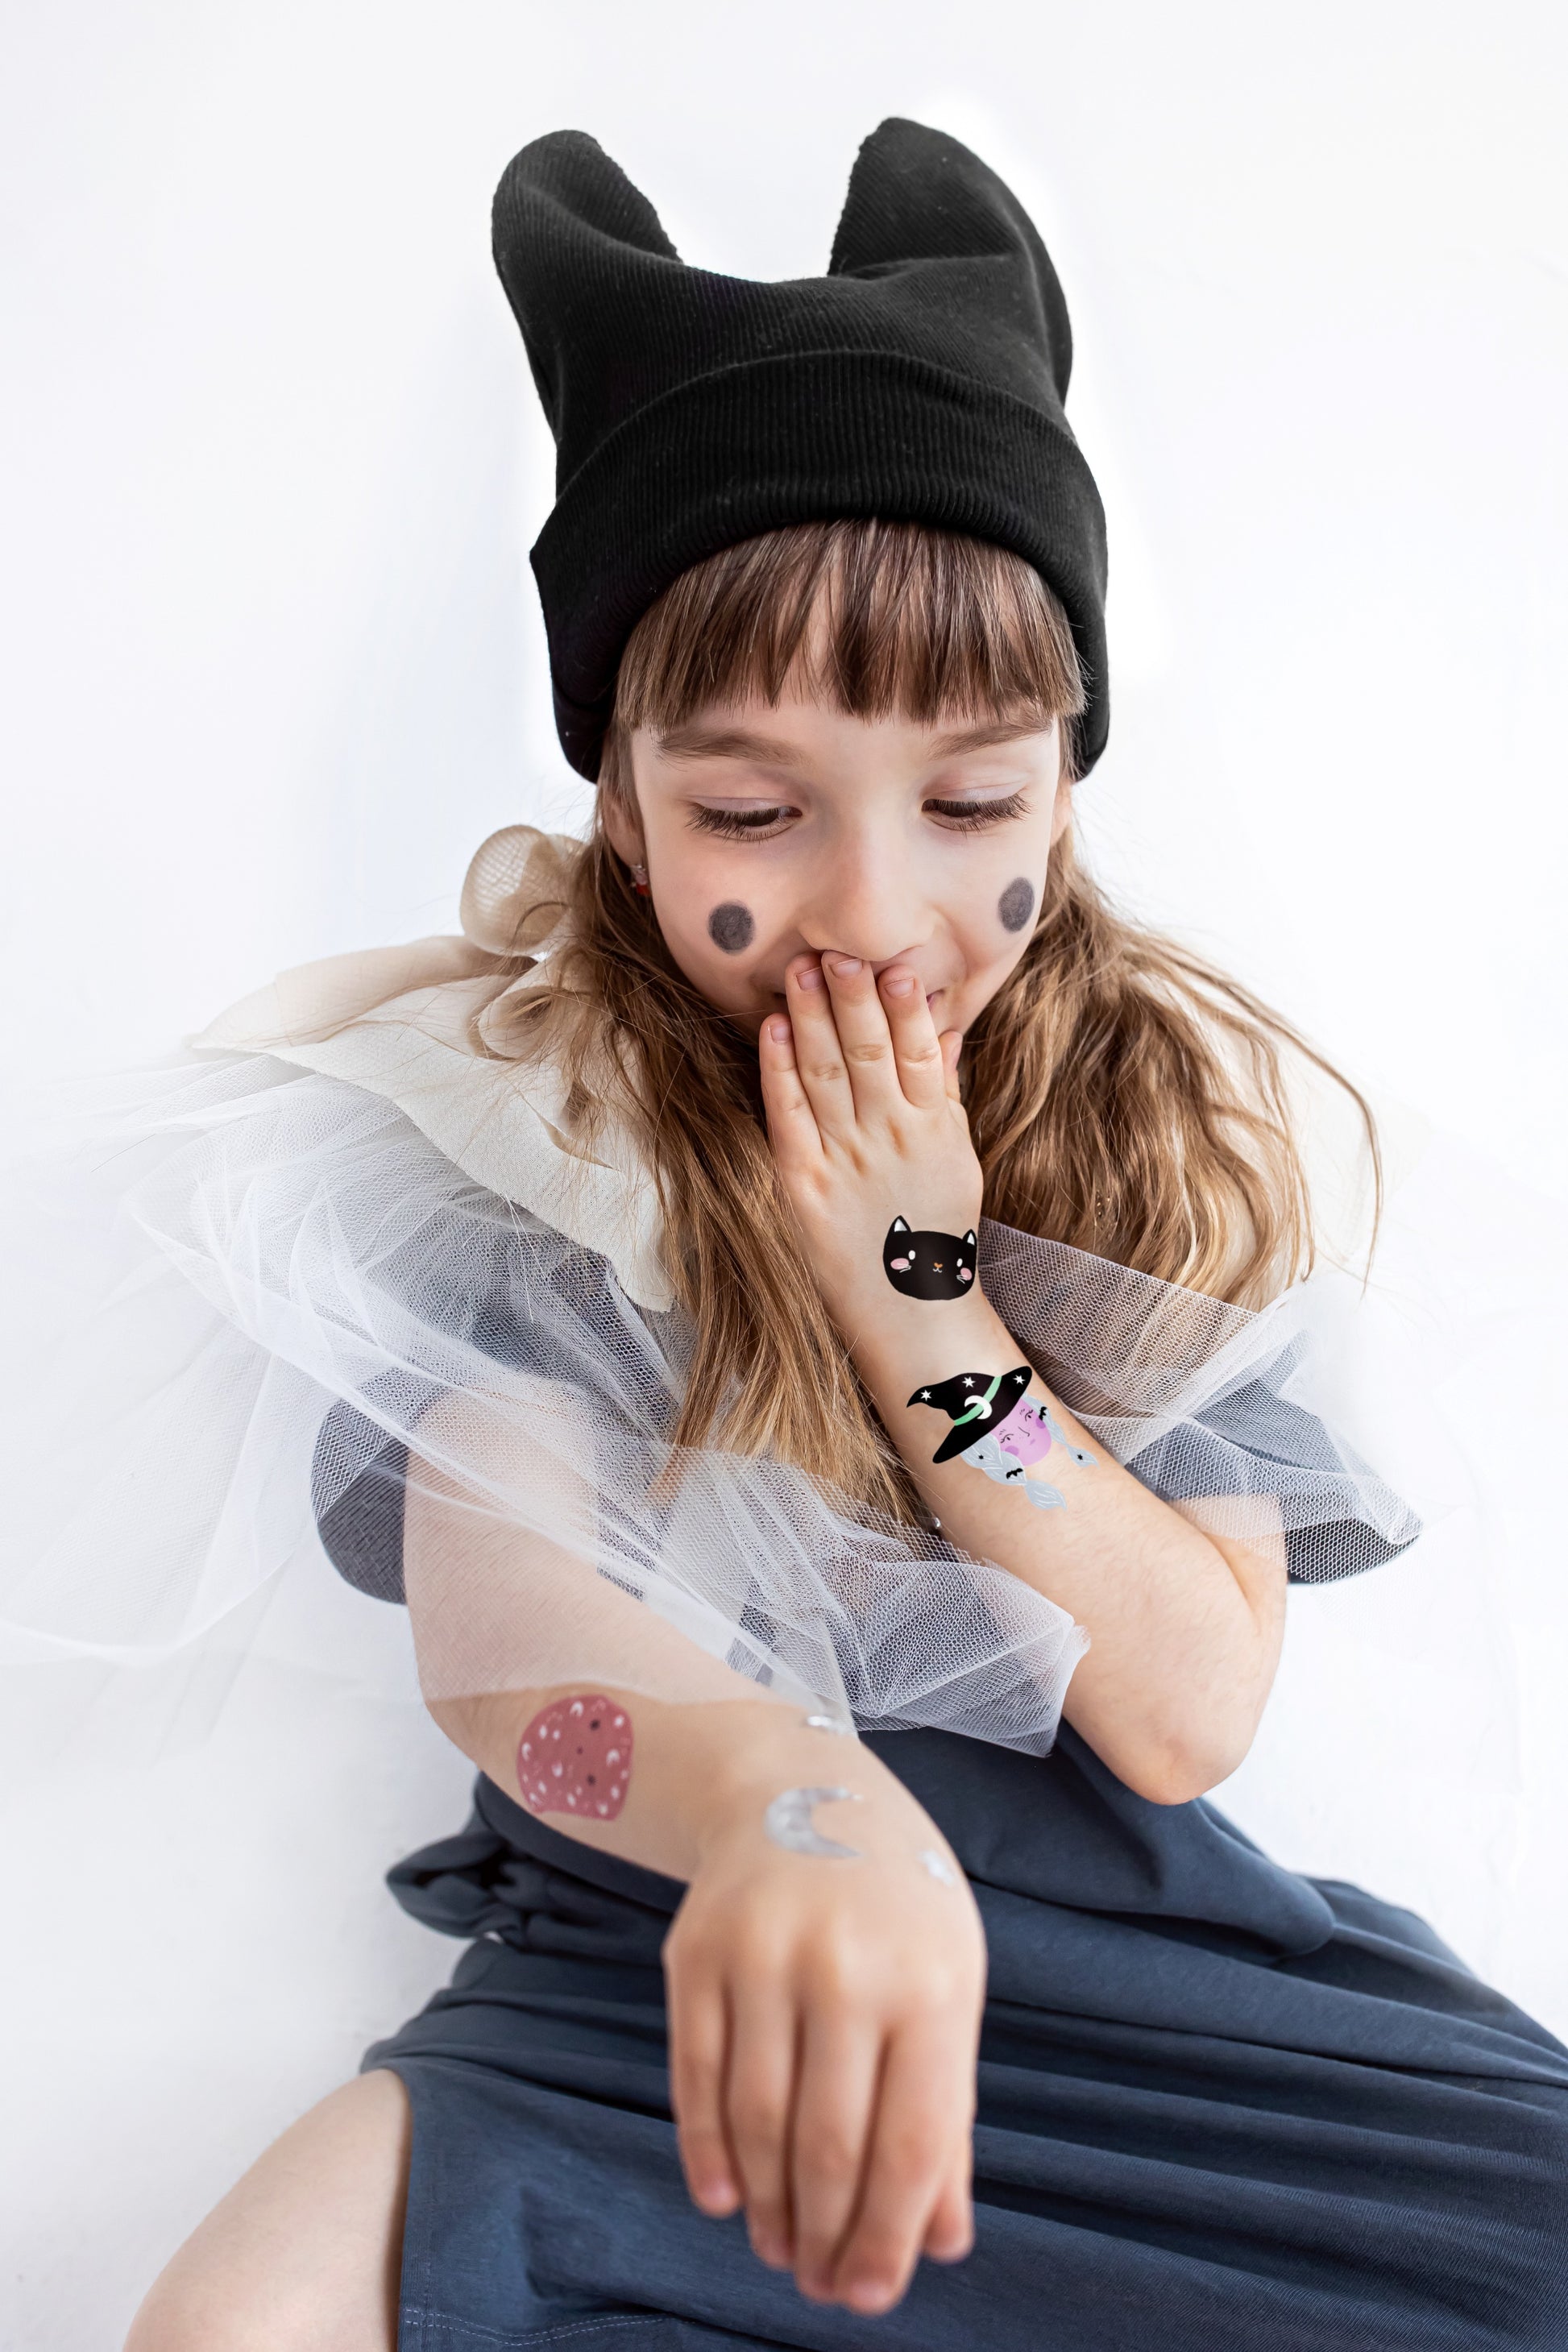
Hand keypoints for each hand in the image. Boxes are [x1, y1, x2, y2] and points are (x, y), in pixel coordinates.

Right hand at [664, 1751, 984, 2314]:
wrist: (799, 1785)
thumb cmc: (895, 1904)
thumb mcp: (946, 1985)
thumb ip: (945, 2112)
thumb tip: (938, 2240)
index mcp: (930, 1982)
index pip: (910, 2146)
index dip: (888, 2238)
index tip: (871, 2296)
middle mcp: (847, 1967)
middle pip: (830, 2147)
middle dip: (826, 2238)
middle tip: (820, 2286)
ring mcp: (765, 1956)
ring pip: (758, 2123)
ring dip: (767, 2207)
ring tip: (778, 2249)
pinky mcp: (696, 1952)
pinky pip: (697, 2077)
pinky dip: (707, 2152)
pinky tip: (724, 2198)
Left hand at [758, 955, 983, 1332]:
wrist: (910, 1310)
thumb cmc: (934, 1229)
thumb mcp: (957, 1157)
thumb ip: (945, 1091)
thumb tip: (945, 1028)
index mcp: (933, 1128)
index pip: (920, 1052)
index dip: (906, 1007)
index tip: (895, 962)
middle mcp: (890, 1138)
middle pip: (871, 1053)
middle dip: (853, 998)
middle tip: (839, 948)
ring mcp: (845, 1160)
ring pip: (828, 1074)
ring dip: (812, 1018)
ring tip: (801, 969)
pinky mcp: (802, 1184)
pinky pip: (789, 1116)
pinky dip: (779, 1071)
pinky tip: (773, 1029)